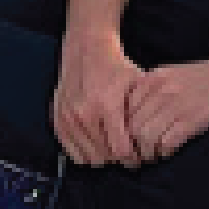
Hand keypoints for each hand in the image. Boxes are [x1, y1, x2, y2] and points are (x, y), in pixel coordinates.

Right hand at [53, 36, 148, 168]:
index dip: (133, 158)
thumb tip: (151, 146)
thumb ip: (144, 116)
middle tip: (126, 151)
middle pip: (104, 157)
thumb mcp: (138, 86)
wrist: (88, 49)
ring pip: (87, 158)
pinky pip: (71, 151)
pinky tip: (96, 141)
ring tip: (111, 145)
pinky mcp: (57, 118)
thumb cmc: (116, 68)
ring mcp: (67, 117)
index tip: (138, 155)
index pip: (120, 151)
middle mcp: (83, 113)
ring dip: (101, 156)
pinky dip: (84, 152)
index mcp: (106, 105)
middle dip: (118, 159)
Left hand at [123, 54, 208, 163]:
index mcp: (151, 79)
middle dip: (132, 145)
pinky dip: (164, 152)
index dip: (123, 129)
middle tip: (136, 154)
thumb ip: (148, 89)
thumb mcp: (168, 74)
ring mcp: (176, 105)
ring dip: (147, 152)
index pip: (124, 109)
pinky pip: (168, 142)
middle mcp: (160, 90)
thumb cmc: (200, 77)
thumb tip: (128, 115)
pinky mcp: (193, 119)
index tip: (127, 140)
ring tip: (151, 156)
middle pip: (132, 125)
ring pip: (146, 137)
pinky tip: (167, 152)